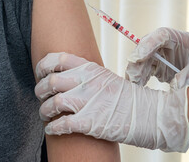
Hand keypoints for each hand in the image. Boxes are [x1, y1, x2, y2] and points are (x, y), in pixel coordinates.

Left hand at [35, 52, 188, 151]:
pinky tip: (52, 129)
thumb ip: (86, 75)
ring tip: (46, 115)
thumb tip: (65, 77)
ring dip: (44, 111)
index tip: (39, 73)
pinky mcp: (89, 122)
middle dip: (40, 90)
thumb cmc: (127, 98)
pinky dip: (52, 128)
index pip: (57, 59)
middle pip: (50, 81)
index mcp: (90, 68)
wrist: (148, 114)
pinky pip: (61, 124)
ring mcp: (88, 101)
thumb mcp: (106, 77)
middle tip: (41, 97)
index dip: (42, 66)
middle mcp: (87, 82)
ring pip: (52, 103)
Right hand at [126, 27, 188, 88]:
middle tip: (133, 76)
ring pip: (142, 59)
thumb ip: (187, 78)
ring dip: (136, 71)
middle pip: (147, 47)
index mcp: (180, 38)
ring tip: (134, 84)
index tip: (139, 57)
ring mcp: (160, 55)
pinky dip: (140, 78)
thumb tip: (174, 87)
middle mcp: (167, 44)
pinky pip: (144, 70)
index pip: (161, 35)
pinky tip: (137, 86)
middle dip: (138, 61)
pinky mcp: (157, 66)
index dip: (148, 45)